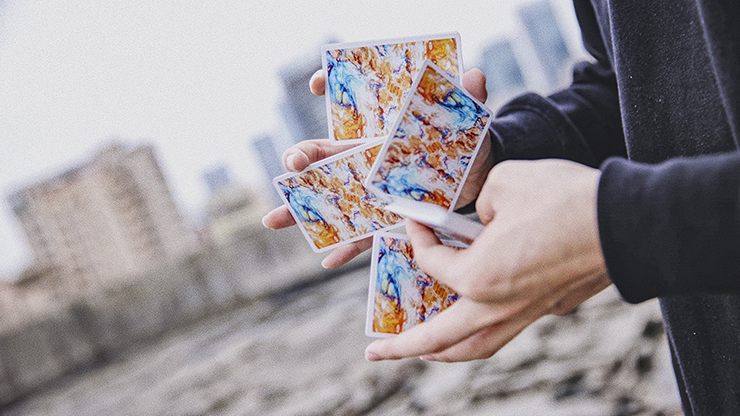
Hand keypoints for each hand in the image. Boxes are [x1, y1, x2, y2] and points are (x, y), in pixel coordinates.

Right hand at [263, 67, 494, 267]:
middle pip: (323, 159)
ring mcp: (372, 194)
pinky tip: (326, 261)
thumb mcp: (465, 120)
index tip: (315, 83)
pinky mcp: (385, 220)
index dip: (328, 91)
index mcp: (382, 135)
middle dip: (299, 159)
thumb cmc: (465, 143)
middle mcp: (368, 164)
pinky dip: (345, 248)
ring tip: (271, 219)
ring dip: (299, 210)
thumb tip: (476, 75)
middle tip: (289, 165)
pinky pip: (361, 236)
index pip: (349, 108)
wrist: (477, 178)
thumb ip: (467, 98)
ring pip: (328, 201)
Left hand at [364, 159, 610, 361]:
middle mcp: (498, 307)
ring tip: (422, 351)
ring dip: (444, 351)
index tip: (415, 219)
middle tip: (375, 352)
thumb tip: (480, 218)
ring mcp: (526, 313)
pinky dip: (480, 333)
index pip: (432, 263)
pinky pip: (504, 330)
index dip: (417, 236)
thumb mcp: (506, 183)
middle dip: (403, 347)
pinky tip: (474, 320)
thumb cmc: (565, 199)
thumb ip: (478, 203)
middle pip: (441, 339)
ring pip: (476, 346)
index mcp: (479, 277)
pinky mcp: (549, 308)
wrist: (628, 221)